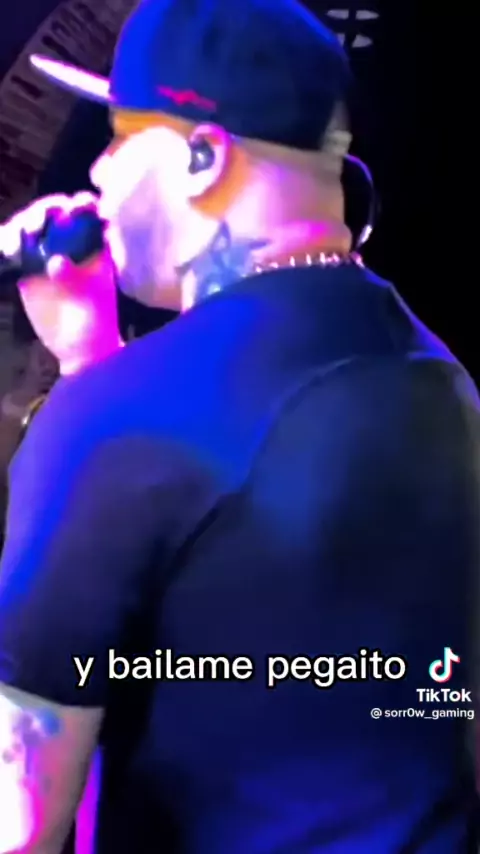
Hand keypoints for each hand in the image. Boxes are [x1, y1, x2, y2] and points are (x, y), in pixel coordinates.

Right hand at [4, 193, 121, 374]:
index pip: (88, 213)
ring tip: (16, 239)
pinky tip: (5, 246)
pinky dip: (7, 242)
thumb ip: (73, 278)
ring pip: (32, 227)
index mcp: (95, 244)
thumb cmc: (96, 323)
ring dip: (22, 225)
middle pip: (54, 213)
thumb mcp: (90, 300)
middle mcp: (71, 242)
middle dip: (42, 212)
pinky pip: (15, 248)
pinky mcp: (28, 267)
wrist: (78, 348)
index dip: (80, 203)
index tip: (72, 207)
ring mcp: (48, 253)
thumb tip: (55, 262)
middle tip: (32, 229)